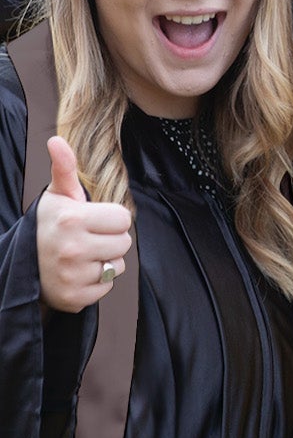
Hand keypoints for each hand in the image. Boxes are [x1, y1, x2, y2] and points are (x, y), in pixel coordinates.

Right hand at [36, 136, 131, 313]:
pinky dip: (95, 283)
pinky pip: (106, 288)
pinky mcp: (74, 298)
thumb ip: (65, 168)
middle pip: (125, 242)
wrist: (22, 266)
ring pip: (117, 266)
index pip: (124, 218)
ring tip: (80, 256)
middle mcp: (72, 248)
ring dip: (104, 262)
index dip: (110, 219)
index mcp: (72, 219)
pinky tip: (76, 274)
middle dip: (109, 239)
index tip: (90, 220)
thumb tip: (56, 140)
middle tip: (85, 239)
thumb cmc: (48, 226)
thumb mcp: (57, 196)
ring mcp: (72, 275)